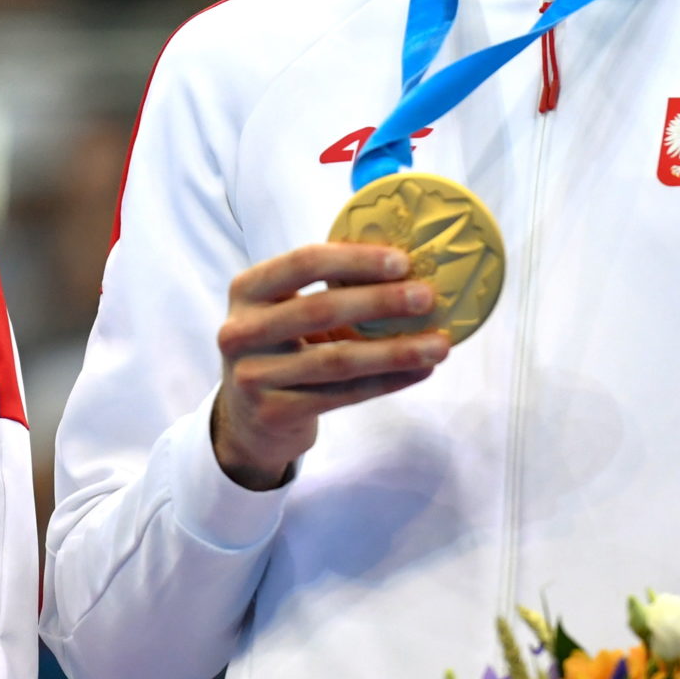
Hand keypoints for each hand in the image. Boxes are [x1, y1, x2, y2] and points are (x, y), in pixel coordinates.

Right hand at [211, 243, 449, 489]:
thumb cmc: (280, 348)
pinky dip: (387, 382)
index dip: (354, 260)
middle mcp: (240, 330)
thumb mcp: (284, 311)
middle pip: (320, 310)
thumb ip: (326, 289)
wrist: (246, 418)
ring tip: (438, 345)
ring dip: (395, 351)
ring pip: (337, 360)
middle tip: (427, 298)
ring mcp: (253, 375)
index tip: (402, 262)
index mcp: (246, 289)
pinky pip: (342, 395)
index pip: (302, 263)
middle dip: (381, 302)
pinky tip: (419, 372)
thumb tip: (404, 270)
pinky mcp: (274, 412)